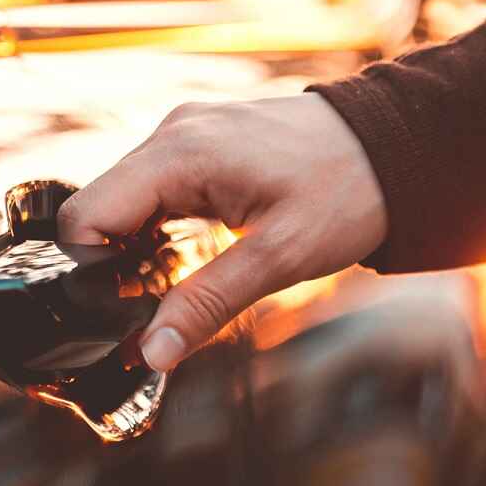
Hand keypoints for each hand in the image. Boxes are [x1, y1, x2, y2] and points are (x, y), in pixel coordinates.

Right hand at [56, 93, 387, 371]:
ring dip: (136, 241)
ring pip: (125, 196)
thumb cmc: (349, 192)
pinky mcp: (200, 138)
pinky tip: (190, 247)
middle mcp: (172, 133)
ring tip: (174, 276)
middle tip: (150, 301)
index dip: (90, 267)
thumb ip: (206, 305)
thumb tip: (151, 354)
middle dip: (112, 259)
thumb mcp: (279, 259)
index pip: (86, 213)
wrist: (398, 145)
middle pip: (100, 205)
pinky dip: (159, 220)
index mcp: (180, 154)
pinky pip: (153, 183)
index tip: (122, 305)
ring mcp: (185, 131)